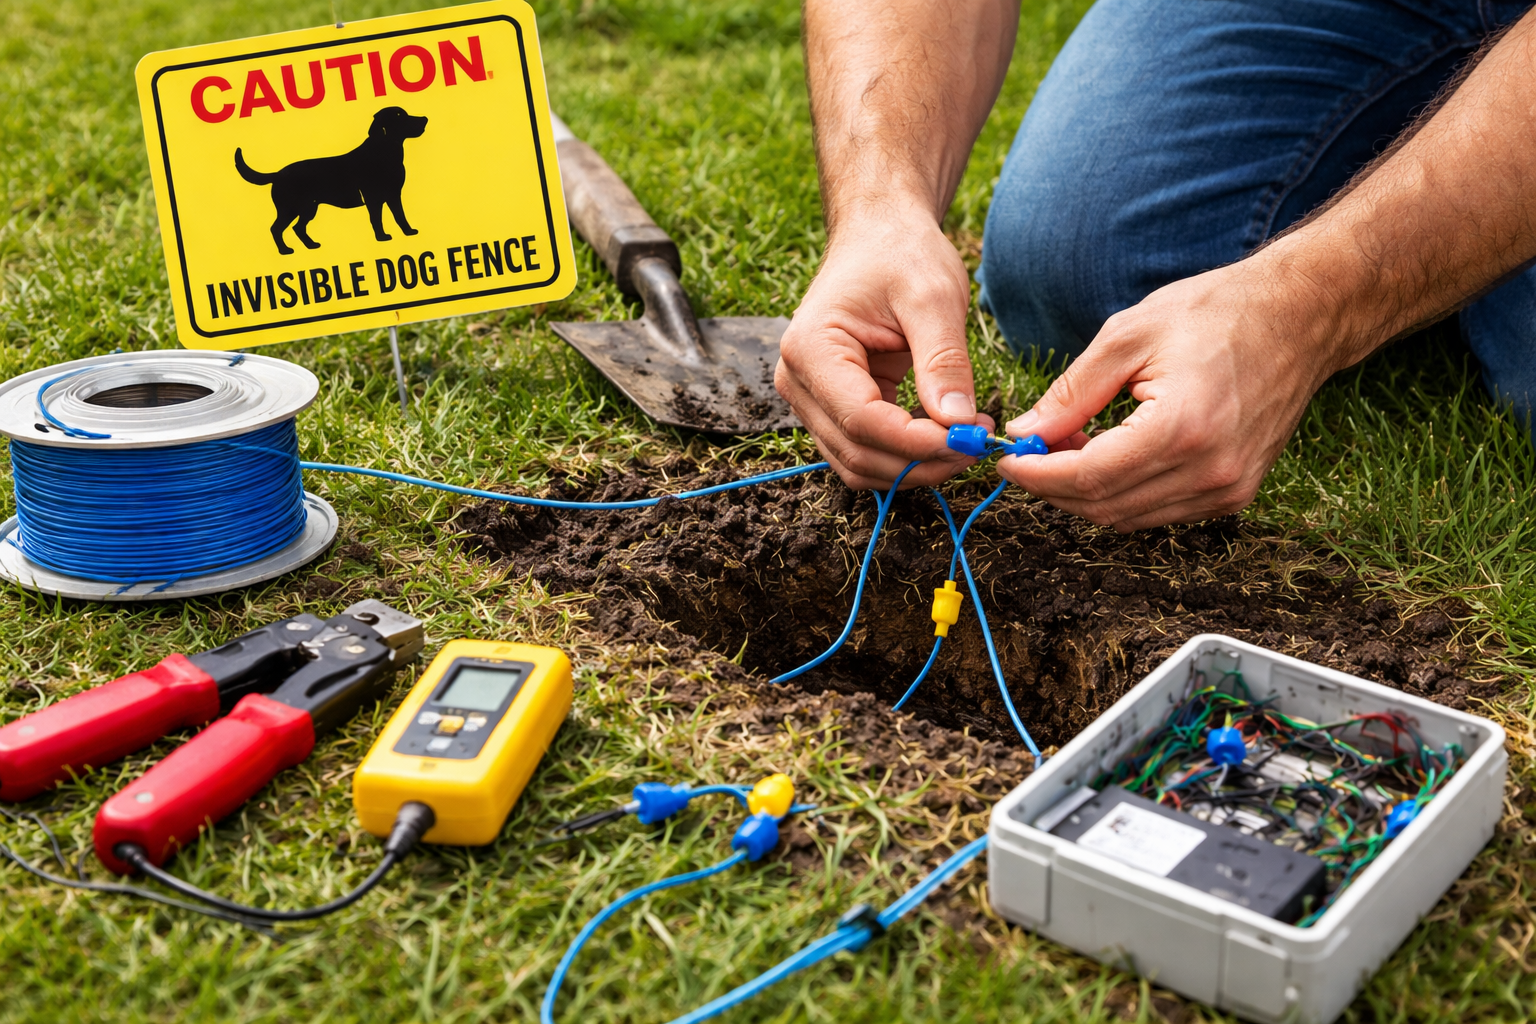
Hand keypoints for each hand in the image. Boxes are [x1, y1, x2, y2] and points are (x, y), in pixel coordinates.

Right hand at [775, 210, 993, 488]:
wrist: (879, 236)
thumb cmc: (901, 254)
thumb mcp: (933, 298)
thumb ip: (943, 361)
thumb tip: (959, 424)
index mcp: (811, 349)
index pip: (861, 420)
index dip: (917, 442)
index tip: (972, 439)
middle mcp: (797, 380)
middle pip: (856, 452)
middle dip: (920, 461)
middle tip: (978, 445)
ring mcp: (810, 398)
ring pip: (858, 463)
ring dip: (913, 467)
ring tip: (965, 440)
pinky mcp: (830, 407)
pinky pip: (864, 450)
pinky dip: (904, 456)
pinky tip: (944, 436)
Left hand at [996, 257, 1342, 529]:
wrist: (1298, 317)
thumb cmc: (1216, 314)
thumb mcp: (1127, 338)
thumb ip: (1071, 394)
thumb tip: (1024, 435)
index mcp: (1182, 428)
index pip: (1088, 478)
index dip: (1037, 475)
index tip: (1006, 460)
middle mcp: (1210, 471)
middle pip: (1104, 506)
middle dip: (1054, 487)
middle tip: (1028, 454)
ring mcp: (1228, 489)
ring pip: (1128, 517)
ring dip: (1086, 493)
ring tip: (1068, 447)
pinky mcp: (1235, 493)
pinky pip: (1158, 512)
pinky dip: (1122, 494)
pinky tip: (1108, 455)